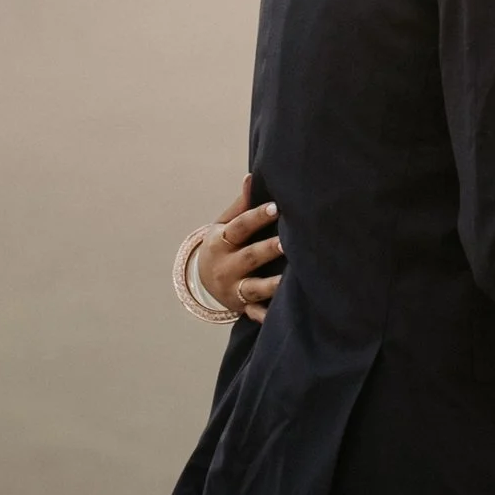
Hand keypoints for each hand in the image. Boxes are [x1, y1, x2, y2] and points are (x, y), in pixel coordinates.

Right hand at [197, 179, 283, 321]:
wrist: (204, 282)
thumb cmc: (223, 246)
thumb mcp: (223, 225)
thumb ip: (240, 206)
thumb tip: (251, 177)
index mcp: (220, 242)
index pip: (239, 227)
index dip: (257, 217)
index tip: (277, 207)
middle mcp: (225, 267)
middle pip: (249, 257)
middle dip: (268, 249)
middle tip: (288, 242)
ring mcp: (234, 289)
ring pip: (254, 287)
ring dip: (272, 285)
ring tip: (290, 279)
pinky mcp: (243, 307)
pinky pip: (254, 313)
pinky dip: (263, 316)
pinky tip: (276, 317)